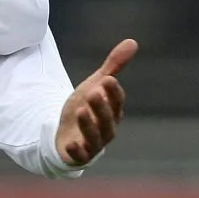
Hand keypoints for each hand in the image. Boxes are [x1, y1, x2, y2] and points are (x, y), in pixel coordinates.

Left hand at [56, 39, 137, 165]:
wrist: (66, 133)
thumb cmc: (86, 108)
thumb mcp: (95, 85)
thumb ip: (113, 66)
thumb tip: (132, 42)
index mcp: (112, 112)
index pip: (116, 102)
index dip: (113, 92)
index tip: (108, 79)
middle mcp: (106, 129)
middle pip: (107, 119)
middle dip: (102, 107)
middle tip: (94, 92)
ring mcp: (92, 143)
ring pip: (95, 136)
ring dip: (89, 125)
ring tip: (80, 110)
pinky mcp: (78, 155)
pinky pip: (79, 156)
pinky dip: (76, 151)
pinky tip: (70, 143)